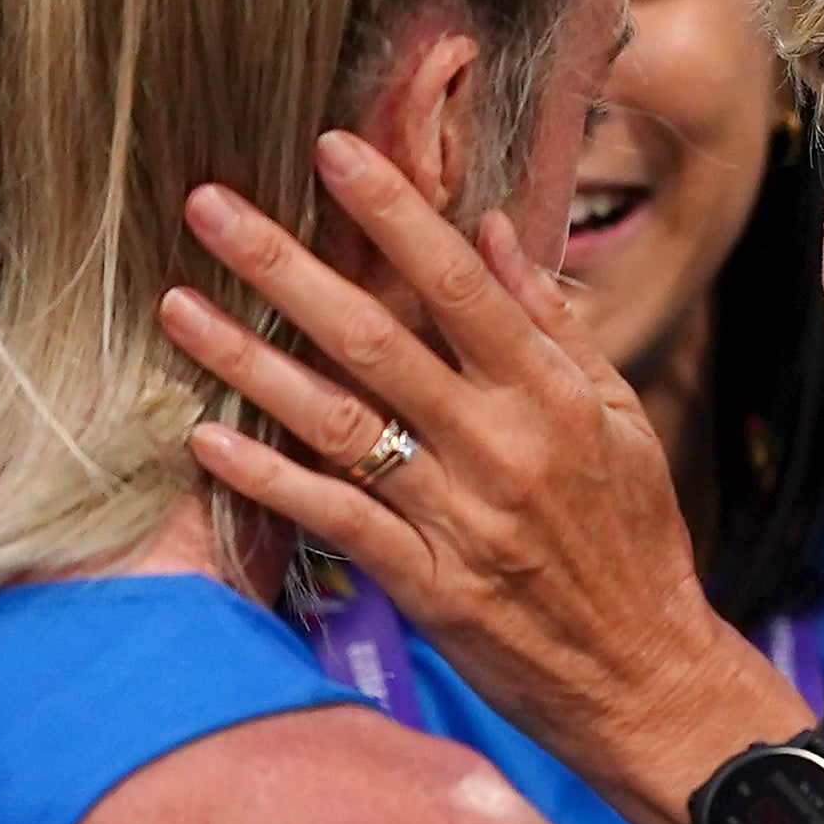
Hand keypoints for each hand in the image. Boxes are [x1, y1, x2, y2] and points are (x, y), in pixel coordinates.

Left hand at [159, 129, 816, 823]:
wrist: (645, 676)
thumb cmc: (634, 541)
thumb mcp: (619, 419)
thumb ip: (553, 324)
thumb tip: (493, 228)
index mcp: (549, 394)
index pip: (457, 283)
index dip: (391, 213)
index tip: (329, 148)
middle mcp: (500, 446)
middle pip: (375, 339)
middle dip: (285, 267)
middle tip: (209, 206)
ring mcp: (459, 517)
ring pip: (338, 423)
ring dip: (249, 361)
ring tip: (177, 305)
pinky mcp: (428, 585)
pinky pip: (334, 519)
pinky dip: (270, 479)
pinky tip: (206, 438)